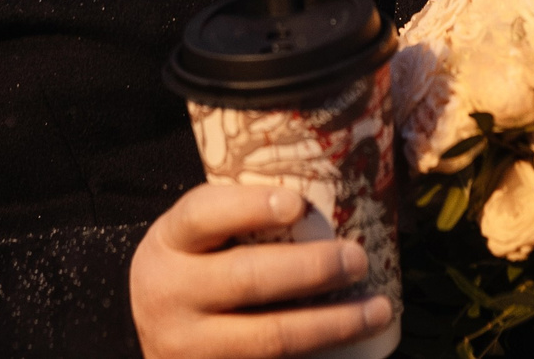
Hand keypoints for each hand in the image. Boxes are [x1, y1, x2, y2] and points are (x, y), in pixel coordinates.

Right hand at [131, 182, 390, 358]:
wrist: (155, 340)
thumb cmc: (195, 270)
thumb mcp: (197, 239)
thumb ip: (241, 217)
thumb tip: (331, 191)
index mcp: (169, 243)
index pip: (202, 215)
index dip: (249, 208)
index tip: (298, 204)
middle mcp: (170, 294)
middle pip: (246, 278)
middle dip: (311, 269)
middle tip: (358, 258)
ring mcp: (190, 347)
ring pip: (269, 338)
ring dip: (332, 324)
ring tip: (378, 309)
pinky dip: (316, 357)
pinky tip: (355, 348)